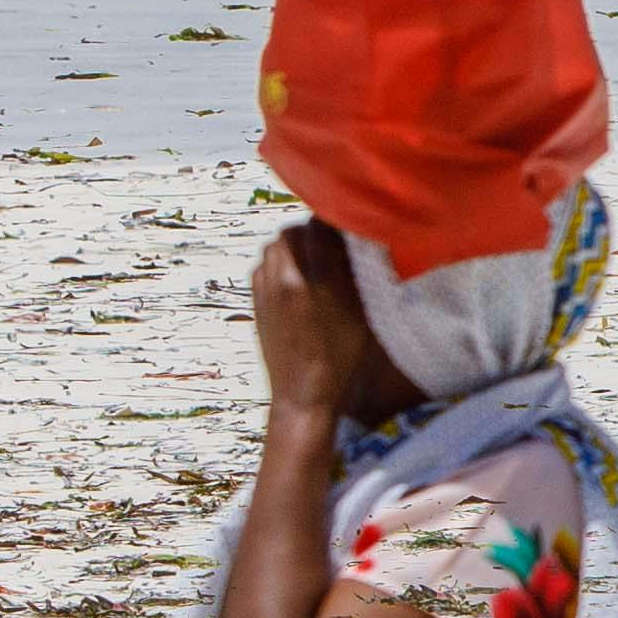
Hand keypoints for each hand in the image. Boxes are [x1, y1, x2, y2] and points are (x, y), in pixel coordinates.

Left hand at [248, 222, 381, 429]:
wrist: (303, 394)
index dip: (335, 222)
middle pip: (291, 232)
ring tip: (312, 261)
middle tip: (330, 243)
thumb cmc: (341, 359)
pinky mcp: (256, 302)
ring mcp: (266, 291)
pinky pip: (262, 267)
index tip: (348, 226)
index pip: (320, 227)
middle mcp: (286, 279)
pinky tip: (295, 280)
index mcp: (317, 280)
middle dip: (310, 232)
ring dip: (292, 247)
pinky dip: (277, 265)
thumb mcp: (361, 315)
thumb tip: (354, 240)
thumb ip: (354, 273)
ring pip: (273, 248)